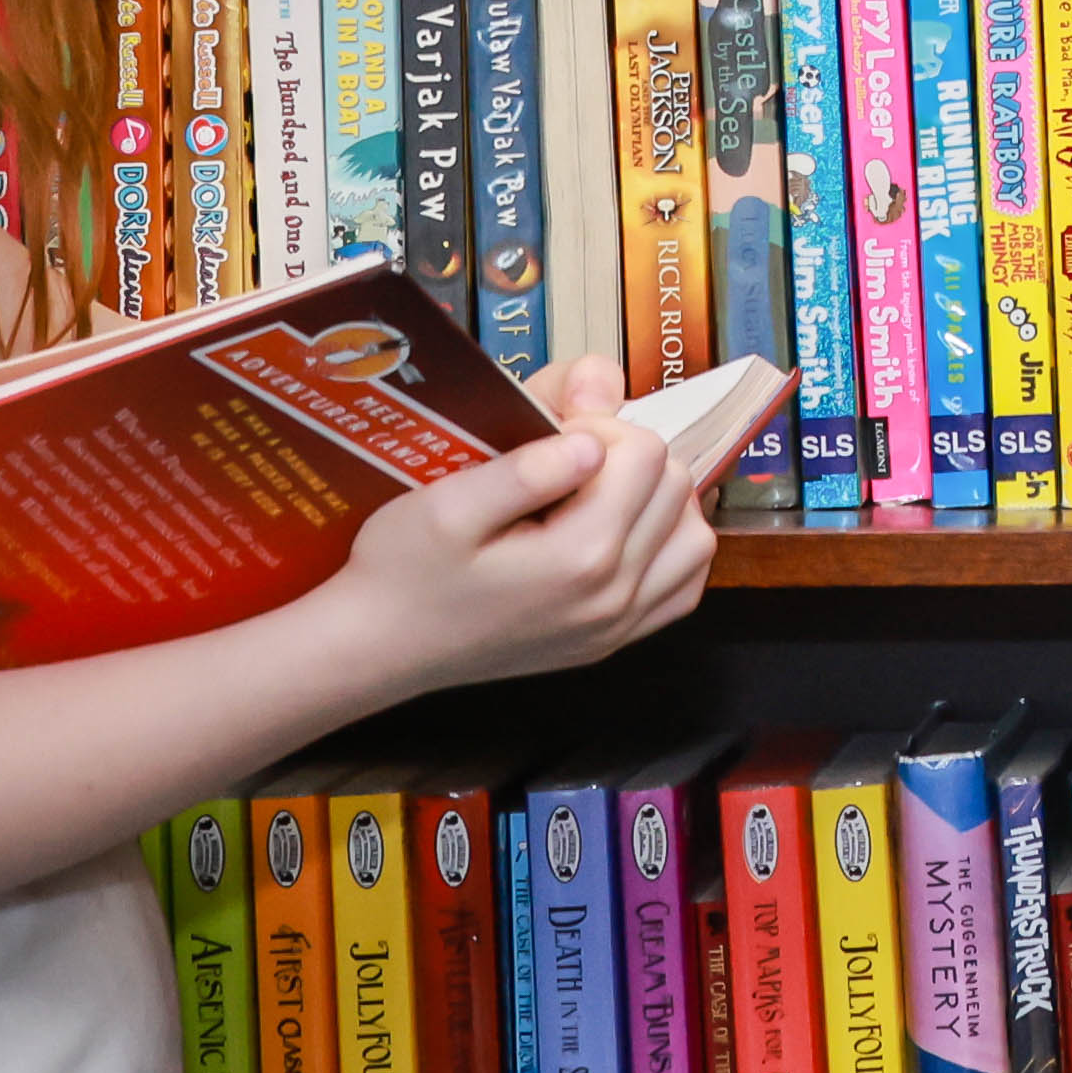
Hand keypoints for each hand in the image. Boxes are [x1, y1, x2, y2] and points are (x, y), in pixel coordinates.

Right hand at [313, 380, 717, 696]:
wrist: (376, 647)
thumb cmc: (402, 572)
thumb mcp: (447, 503)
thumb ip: (528, 467)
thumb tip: (594, 439)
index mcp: (579, 558)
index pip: (646, 453)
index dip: (601, 425)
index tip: (552, 433)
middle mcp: (613, 598)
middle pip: (675, 487)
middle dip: (628, 456)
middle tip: (566, 458)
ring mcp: (617, 627)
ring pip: (694, 537)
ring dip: (658, 500)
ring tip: (598, 491)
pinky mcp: (611, 642)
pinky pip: (682, 587)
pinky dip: (667, 550)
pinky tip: (620, 533)